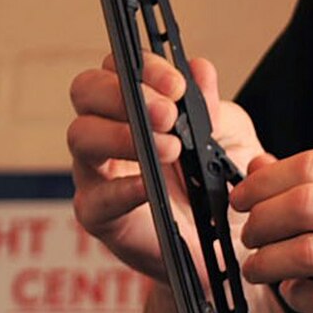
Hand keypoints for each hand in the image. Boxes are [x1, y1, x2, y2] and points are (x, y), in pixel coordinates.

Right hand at [67, 52, 266, 282]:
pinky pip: (95, 199)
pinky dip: (122, 189)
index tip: (177, 85)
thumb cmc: (221, 183)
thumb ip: (212, 106)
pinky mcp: (101, 216)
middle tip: (167, 113)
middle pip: (86, 91)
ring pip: (81, 136)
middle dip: (124, 94)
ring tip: (169, 148)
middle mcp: (109, 132)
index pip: (118, 68)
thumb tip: (198, 69)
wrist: (231, 244)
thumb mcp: (230, 137)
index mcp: (136, 107)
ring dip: (122, 135)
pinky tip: (150, 187)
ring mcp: (99, 173)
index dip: (143, 68)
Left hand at [231, 150, 312, 312]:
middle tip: (248, 235)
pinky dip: (297, 296)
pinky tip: (298, 294)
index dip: (266, 181)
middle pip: (307, 202)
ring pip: (309, 250)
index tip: (242, 198)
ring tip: (259, 269)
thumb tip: (262, 167)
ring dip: (267, 261)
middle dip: (260, 220)